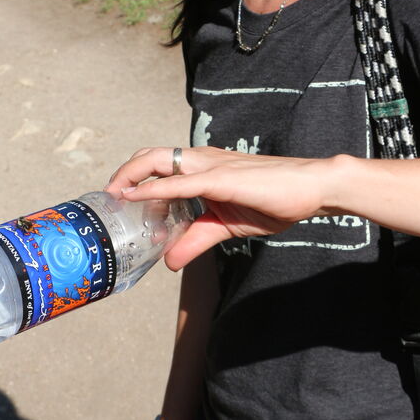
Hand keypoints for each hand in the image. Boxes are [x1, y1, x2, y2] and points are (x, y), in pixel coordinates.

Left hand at [107, 146, 336, 269]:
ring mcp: (211, 166)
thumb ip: (195, 240)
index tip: (117, 197)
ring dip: (131, 176)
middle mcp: (202, 160)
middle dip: (124, 173)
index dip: (134, 176)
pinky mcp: (221, 178)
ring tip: (114, 195)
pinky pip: (181, 181)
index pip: (160, 163)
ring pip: (160, 161)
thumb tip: (169, 263)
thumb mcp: (225, 226)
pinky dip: (155, 188)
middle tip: (109, 196)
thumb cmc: (274, 200)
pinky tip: (136, 197)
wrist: (311, 188)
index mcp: (203, 168)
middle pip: (150, 156)